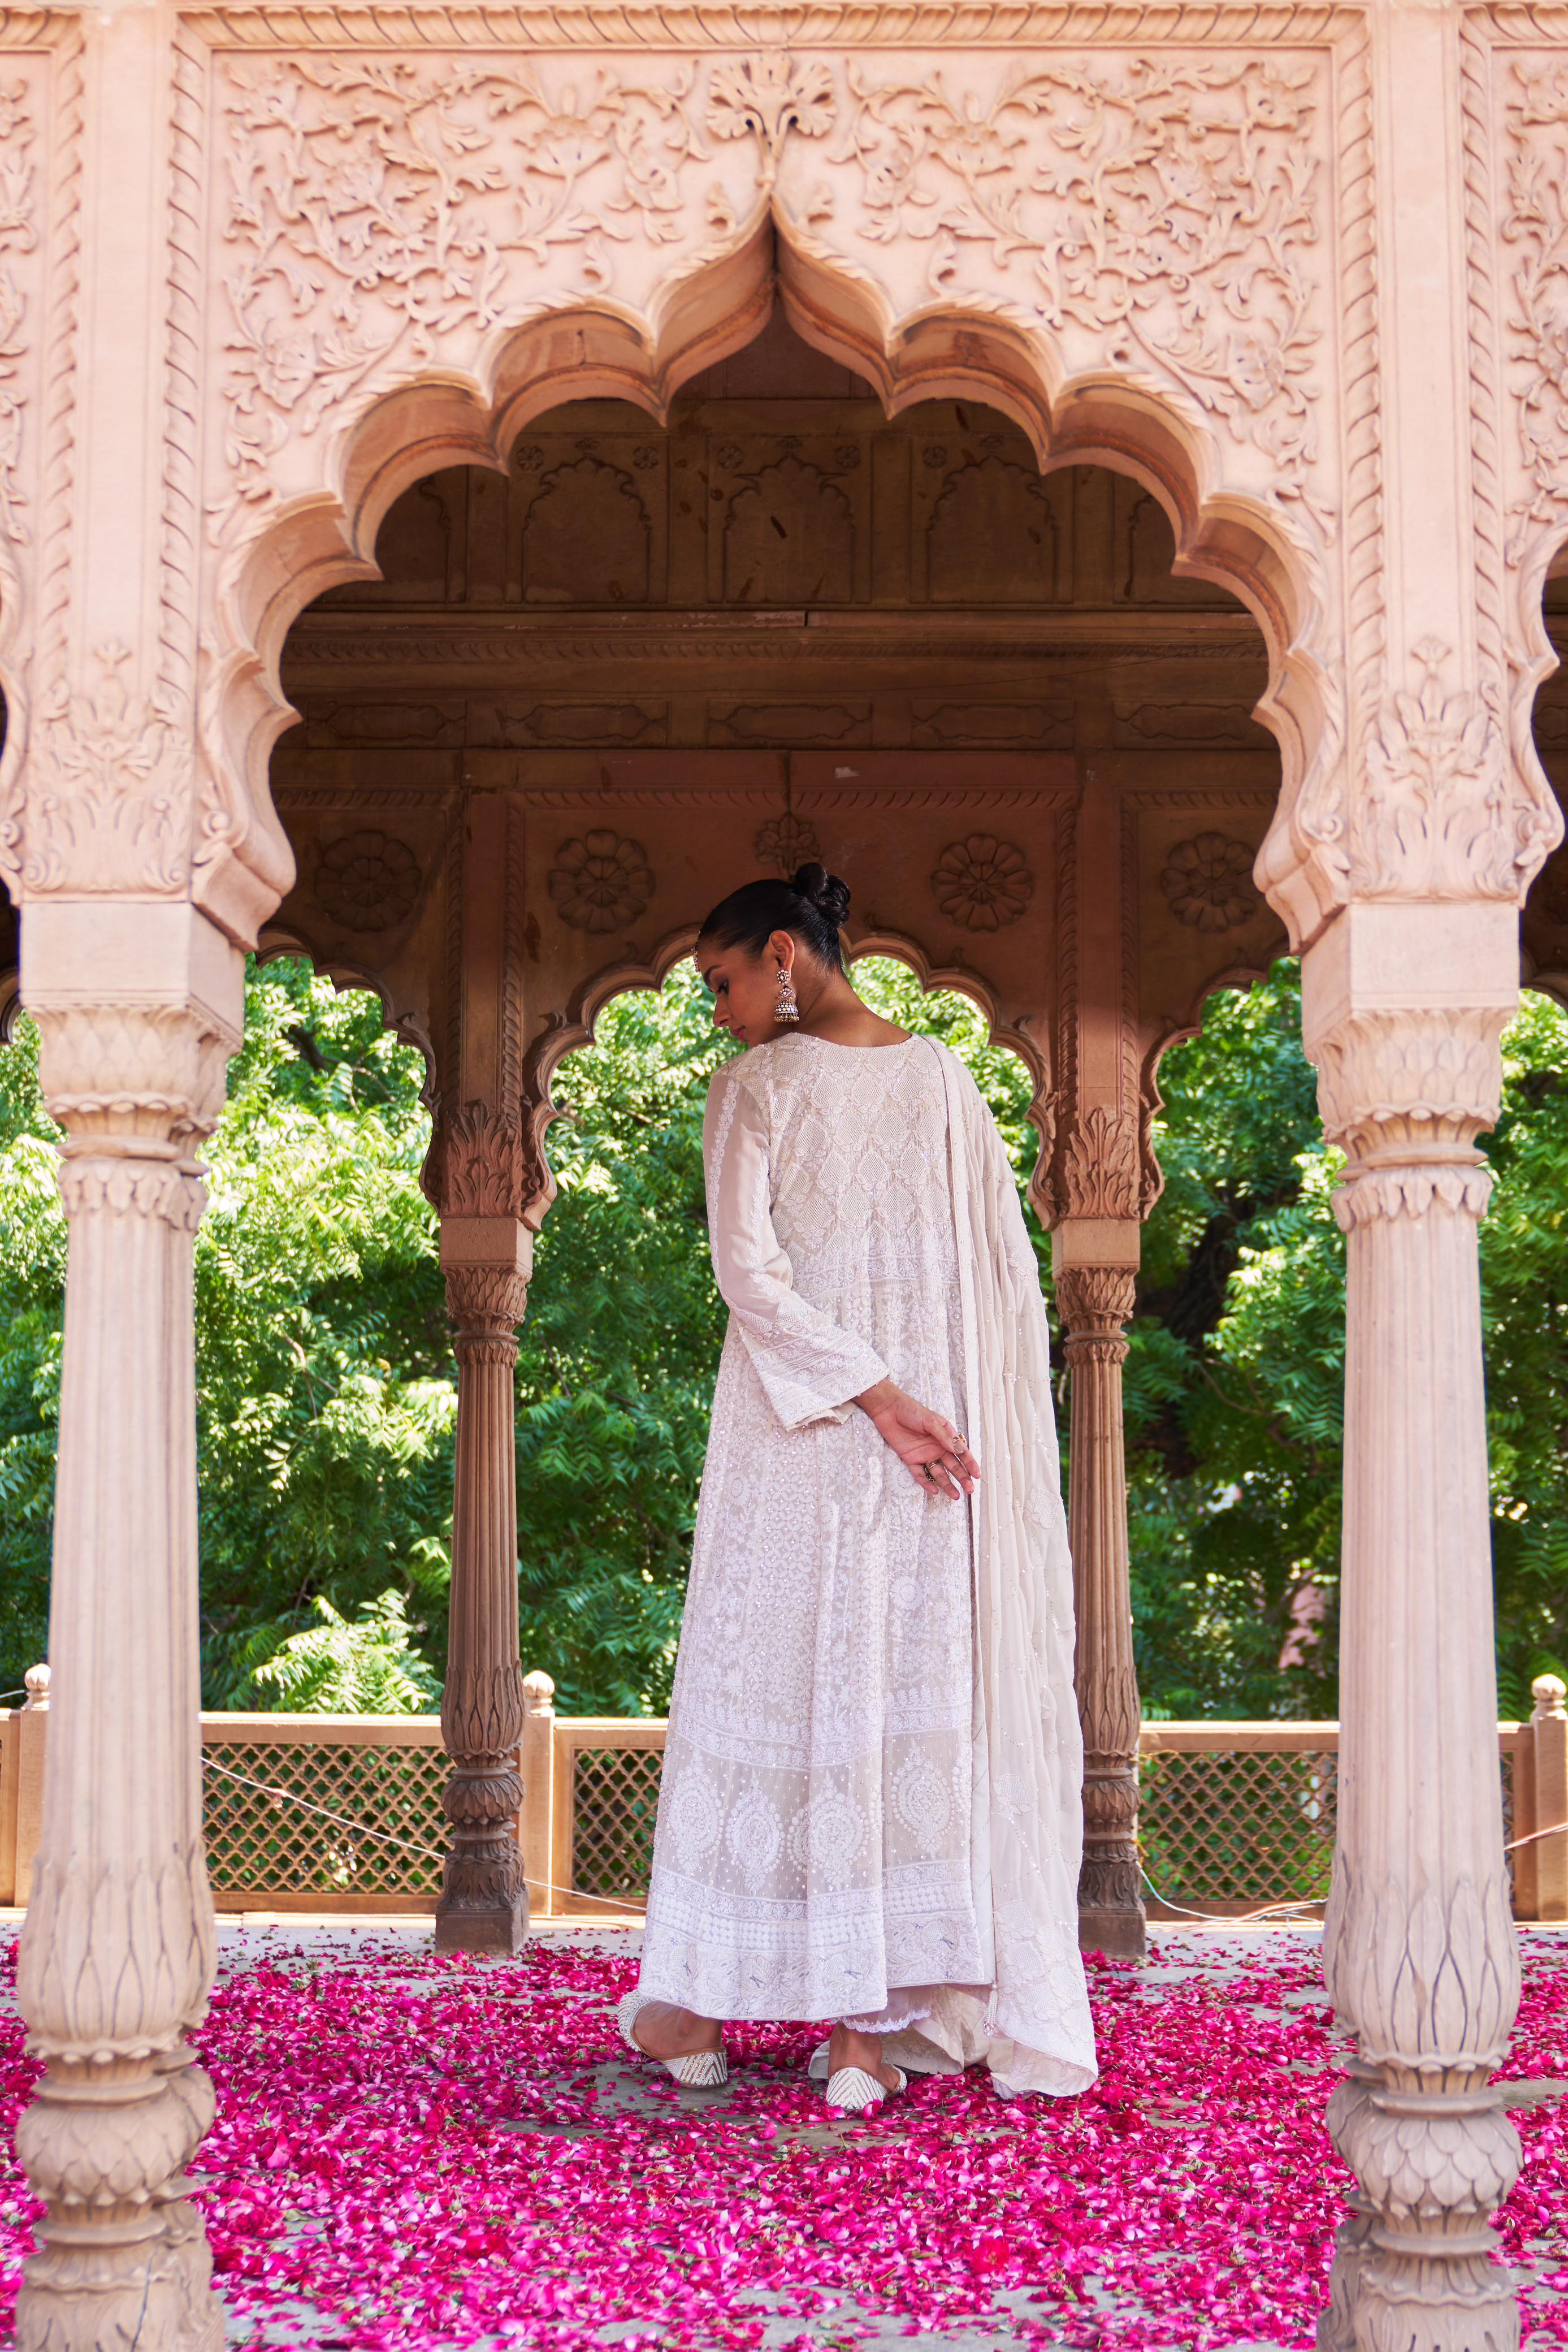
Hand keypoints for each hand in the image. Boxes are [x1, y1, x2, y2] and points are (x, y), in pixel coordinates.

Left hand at [853, 1378, 979, 1499]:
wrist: (888, 1410)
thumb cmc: (911, 1410)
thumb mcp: (930, 1421)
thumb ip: (944, 1437)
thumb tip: (958, 1450)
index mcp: (945, 1437)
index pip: (961, 1453)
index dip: (970, 1464)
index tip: (977, 1475)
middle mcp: (937, 1448)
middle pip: (952, 1466)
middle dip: (962, 1478)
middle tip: (969, 1490)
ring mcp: (924, 1455)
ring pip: (939, 1473)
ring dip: (947, 1484)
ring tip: (955, 1496)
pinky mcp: (910, 1460)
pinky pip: (920, 1474)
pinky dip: (927, 1483)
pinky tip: (935, 1490)